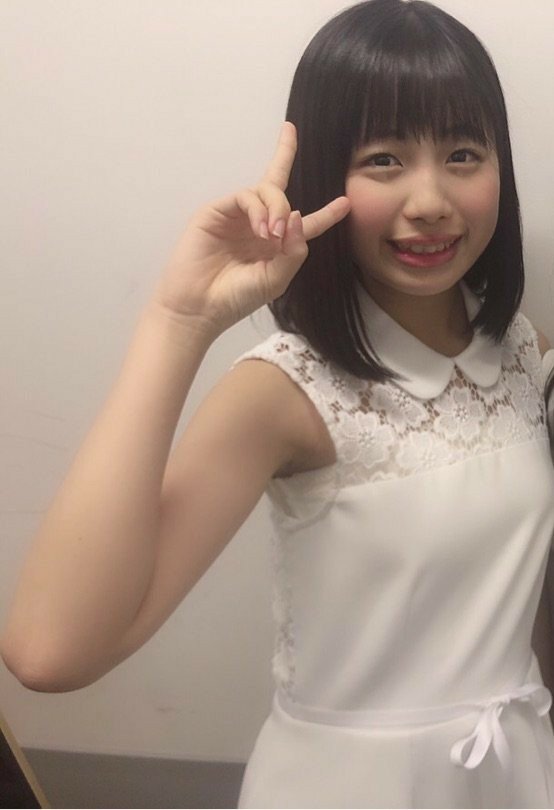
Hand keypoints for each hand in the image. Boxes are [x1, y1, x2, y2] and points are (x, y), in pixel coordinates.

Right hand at [152, 122, 350, 337]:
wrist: (199, 307)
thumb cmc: (235, 298)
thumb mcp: (276, 279)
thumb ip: (294, 251)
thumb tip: (297, 213)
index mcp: (275, 246)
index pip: (304, 224)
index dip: (326, 214)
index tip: (346, 204)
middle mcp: (257, 225)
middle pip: (276, 183)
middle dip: (284, 154)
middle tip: (291, 145)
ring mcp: (237, 217)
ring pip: (266, 190)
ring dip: (276, 207)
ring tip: (272, 233)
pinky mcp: (217, 211)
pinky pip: (246, 197)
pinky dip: (259, 210)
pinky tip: (261, 230)